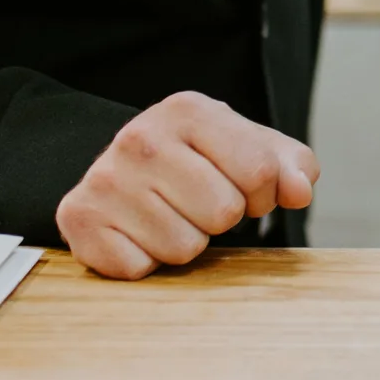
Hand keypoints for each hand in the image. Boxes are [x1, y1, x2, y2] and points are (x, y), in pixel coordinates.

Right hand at [56, 92, 318, 279]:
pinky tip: (138, 232)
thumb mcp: (249, 148)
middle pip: (224, 213)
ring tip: (169, 215)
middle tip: (199, 203)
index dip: (263, 193)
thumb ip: (290, 166)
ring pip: (184, 247)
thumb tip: (300, 191)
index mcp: (188, 111)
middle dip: (222, 218)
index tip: (245, 189)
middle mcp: (140, 138)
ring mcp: (105, 179)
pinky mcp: (79, 220)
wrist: (120, 169)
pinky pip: (141, 268)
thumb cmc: (197, 160)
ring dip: (186, 241)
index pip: (260, 170)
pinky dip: (146, 260)